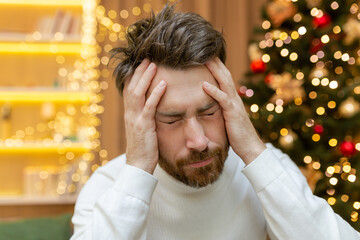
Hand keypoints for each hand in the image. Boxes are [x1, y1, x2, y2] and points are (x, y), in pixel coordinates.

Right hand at [123, 59, 166, 173]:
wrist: (138, 166)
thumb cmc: (143, 148)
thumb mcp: (142, 129)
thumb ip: (144, 117)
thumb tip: (151, 108)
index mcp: (130, 114)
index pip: (130, 90)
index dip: (135, 75)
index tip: (142, 64)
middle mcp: (130, 114)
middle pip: (132, 86)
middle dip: (140, 71)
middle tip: (148, 57)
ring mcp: (135, 119)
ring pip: (138, 93)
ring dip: (146, 77)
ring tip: (154, 64)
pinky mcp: (144, 126)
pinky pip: (149, 107)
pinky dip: (156, 94)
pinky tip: (163, 83)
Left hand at [203, 57, 265, 164]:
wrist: (251, 148)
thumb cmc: (237, 135)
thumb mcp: (227, 118)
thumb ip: (220, 109)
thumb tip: (210, 104)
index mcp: (232, 98)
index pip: (223, 78)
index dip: (215, 66)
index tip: (204, 55)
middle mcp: (234, 97)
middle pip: (224, 74)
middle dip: (214, 61)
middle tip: (202, 48)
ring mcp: (234, 104)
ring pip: (224, 82)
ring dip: (214, 69)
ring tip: (202, 58)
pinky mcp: (233, 113)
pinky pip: (222, 100)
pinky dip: (213, 91)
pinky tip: (203, 84)